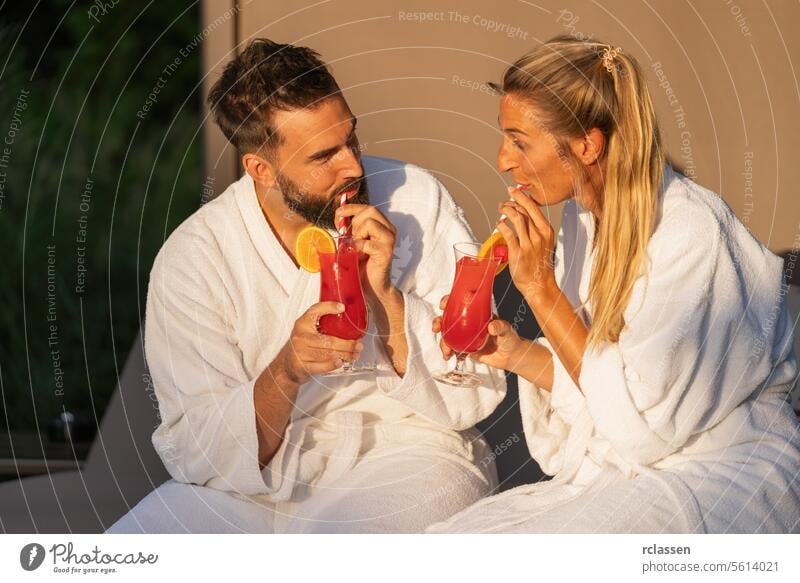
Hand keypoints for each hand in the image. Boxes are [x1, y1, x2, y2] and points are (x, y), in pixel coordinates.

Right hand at [273, 301, 362, 384]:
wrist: (286, 366)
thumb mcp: (306, 330)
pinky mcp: (301, 366)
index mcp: (302, 324)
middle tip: (358, 345)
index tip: (342, 308)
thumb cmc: (301, 346)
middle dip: (348, 344)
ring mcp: (300, 352)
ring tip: (355, 354)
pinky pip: (321, 366)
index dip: (329, 307)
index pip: (315, 311)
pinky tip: (341, 362)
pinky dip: (333, 364)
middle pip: (329, 340)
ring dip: (345, 355)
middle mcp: (300, 337)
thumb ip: (321, 323)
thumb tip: (345, 315)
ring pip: (328, 353)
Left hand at [335, 204, 396, 301]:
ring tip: (357, 249)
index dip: (352, 208)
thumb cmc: (360, 264)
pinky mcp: (386, 253)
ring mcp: (389, 241)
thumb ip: (348, 229)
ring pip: (370, 223)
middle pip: (370, 210)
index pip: (368, 208)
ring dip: (357, 235)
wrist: (370, 286)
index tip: (339, 214)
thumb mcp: (352, 242)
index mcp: (382, 226)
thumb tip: (339, 215)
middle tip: (351, 238)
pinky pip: (366, 243)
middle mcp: (389, 230)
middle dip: (355, 222)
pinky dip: (358, 248)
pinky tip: (358, 257)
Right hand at [432, 295, 524, 370]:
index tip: (443, 305)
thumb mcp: (506, 329)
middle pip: (448, 319)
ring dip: (442, 342)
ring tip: (446, 351)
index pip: (459, 303)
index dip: (449, 301)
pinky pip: (452, 349)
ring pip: (447, 335)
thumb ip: (500, 327)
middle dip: (438, 322)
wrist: (511, 356)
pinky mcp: (465, 349)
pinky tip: (448, 357)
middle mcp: (468, 323)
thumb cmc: (510, 338)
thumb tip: (491, 326)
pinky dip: (447, 352)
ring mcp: (465, 336)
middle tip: (436, 328)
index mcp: (476, 313)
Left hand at [496, 186, 557, 302]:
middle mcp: (539, 235)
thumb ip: (534, 229)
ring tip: (501, 209)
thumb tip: (521, 214)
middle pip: (524, 210)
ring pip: (517, 218)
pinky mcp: (518, 252)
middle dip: (512, 201)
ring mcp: (529, 244)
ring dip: (506, 210)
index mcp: (547, 231)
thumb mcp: (543, 242)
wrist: (540, 283)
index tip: (514, 191)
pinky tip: (499, 224)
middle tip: (504, 201)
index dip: (522, 197)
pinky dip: (501, 225)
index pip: (534, 207)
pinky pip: (508, 233)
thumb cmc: (540, 264)